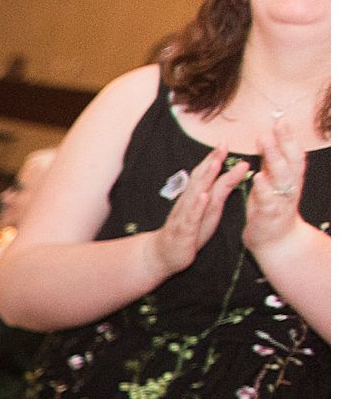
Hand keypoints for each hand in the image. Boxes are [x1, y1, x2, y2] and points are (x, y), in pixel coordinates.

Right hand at [147, 145, 247, 279]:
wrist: (162, 256)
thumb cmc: (187, 232)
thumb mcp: (208, 211)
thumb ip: (220, 192)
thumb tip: (236, 173)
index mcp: (194, 198)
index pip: (204, 175)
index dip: (213, 159)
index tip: (224, 142)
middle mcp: (188, 203)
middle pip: (200, 179)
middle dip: (211, 162)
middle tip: (222, 145)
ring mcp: (184, 216)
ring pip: (195, 194)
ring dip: (205, 178)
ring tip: (216, 163)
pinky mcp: (184, 232)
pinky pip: (191, 217)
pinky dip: (197, 206)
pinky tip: (203, 196)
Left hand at [244, 116, 307, 253]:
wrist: (277, 243)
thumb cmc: (272, 210)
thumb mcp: (273, 184)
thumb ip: (270, 164)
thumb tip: (267, 138)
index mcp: (290, 179)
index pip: (292, 155)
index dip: (288, 138)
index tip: (281, 121)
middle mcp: (289, 188)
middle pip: (290, 162)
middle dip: (283, 143)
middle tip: (275, 126)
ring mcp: (281, 202)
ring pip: (282, 178)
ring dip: (274, 158)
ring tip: (264, 142)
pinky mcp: (268, 217)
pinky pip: (268, 201)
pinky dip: (264, 189)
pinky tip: (258, 177)